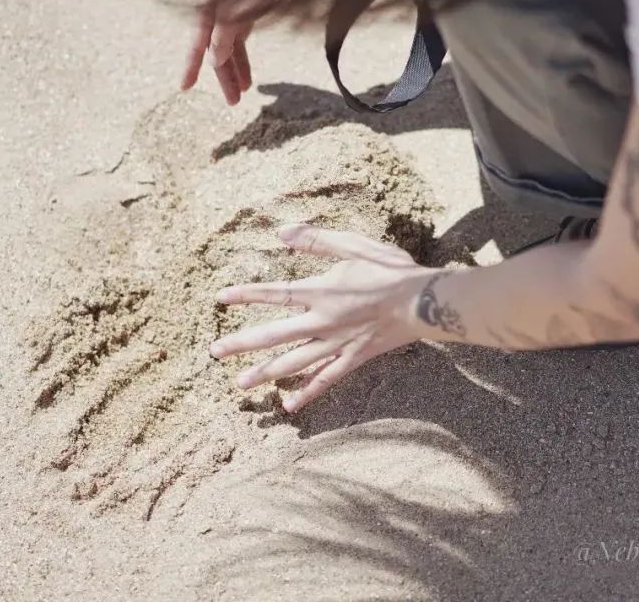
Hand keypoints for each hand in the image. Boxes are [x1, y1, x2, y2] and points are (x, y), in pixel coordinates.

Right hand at [181, 1, 253, 104]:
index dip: (191, 68)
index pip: (197, 47)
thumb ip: (223, 35)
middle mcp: (216, 18)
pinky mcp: (245, 13)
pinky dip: (243, 58)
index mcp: (208, 14)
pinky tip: (245, 73)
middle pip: (218, 53)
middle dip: (225, 78)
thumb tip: (213, 62)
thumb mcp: (236, 8)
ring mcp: (231, 16)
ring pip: (231, 50)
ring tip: (244, 91)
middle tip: (233, 102)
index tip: (184, 87)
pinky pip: (240, 41)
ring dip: (237, 71)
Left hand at [209, 224, 435, 412]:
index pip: (274, 294)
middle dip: (242, 344)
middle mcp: (323, 322)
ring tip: (239, 384)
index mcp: (321, 292)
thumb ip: (317, 240)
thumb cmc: (390, 269)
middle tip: (214, 353)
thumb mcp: (354, 245)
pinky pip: (325, 379)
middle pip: (274, 336)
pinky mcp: (352, 358)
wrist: (423, 301)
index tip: (220, 298)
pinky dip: (306, 393)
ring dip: (264, 373)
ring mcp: (336, 344)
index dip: (246, 295)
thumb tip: (281, 232)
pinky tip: (288, 405)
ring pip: (293, 363)